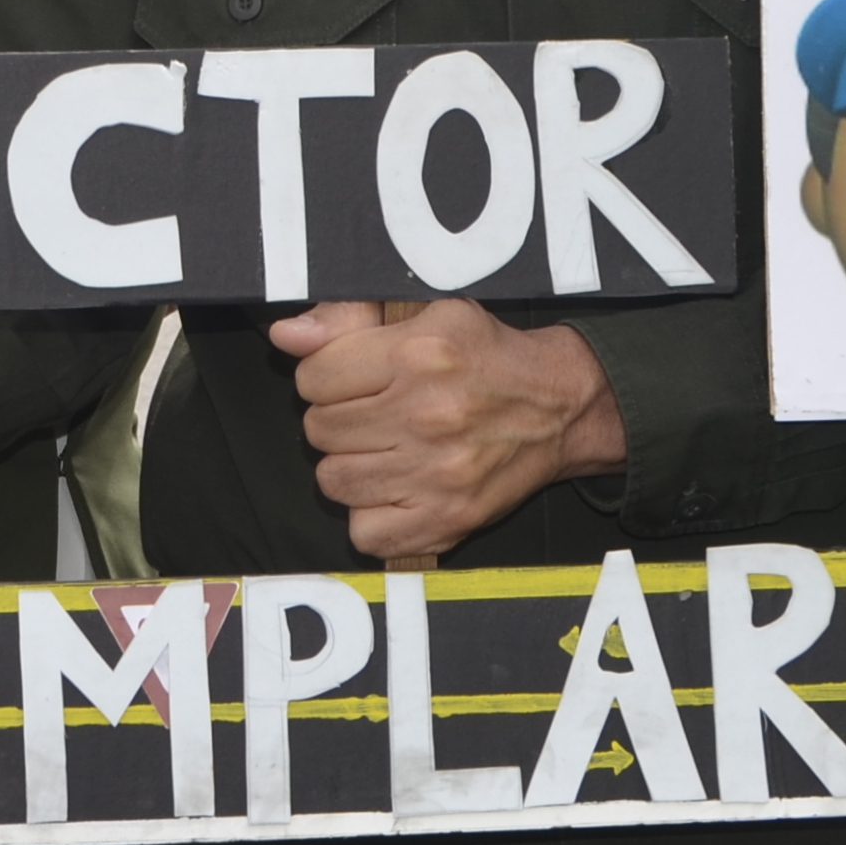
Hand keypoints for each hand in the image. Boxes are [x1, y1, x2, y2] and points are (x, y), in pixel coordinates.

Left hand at [269, 298, 624, 563]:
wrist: (558, 407)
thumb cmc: (485, 356)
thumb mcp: (426, 311)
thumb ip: (349, 316)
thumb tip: (287, 336)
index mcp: (417, 354)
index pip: (313, 377)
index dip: (324, 376)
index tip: (350, 379)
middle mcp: (426, 416)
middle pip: (318, 430)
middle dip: (338, 419)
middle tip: (374, 413)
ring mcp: (436, 474)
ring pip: (333, 481)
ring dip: (350, 466)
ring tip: (384, 448)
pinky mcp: (447, 520)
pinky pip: (364, 533)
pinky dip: (371, 516)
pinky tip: (395, 488)